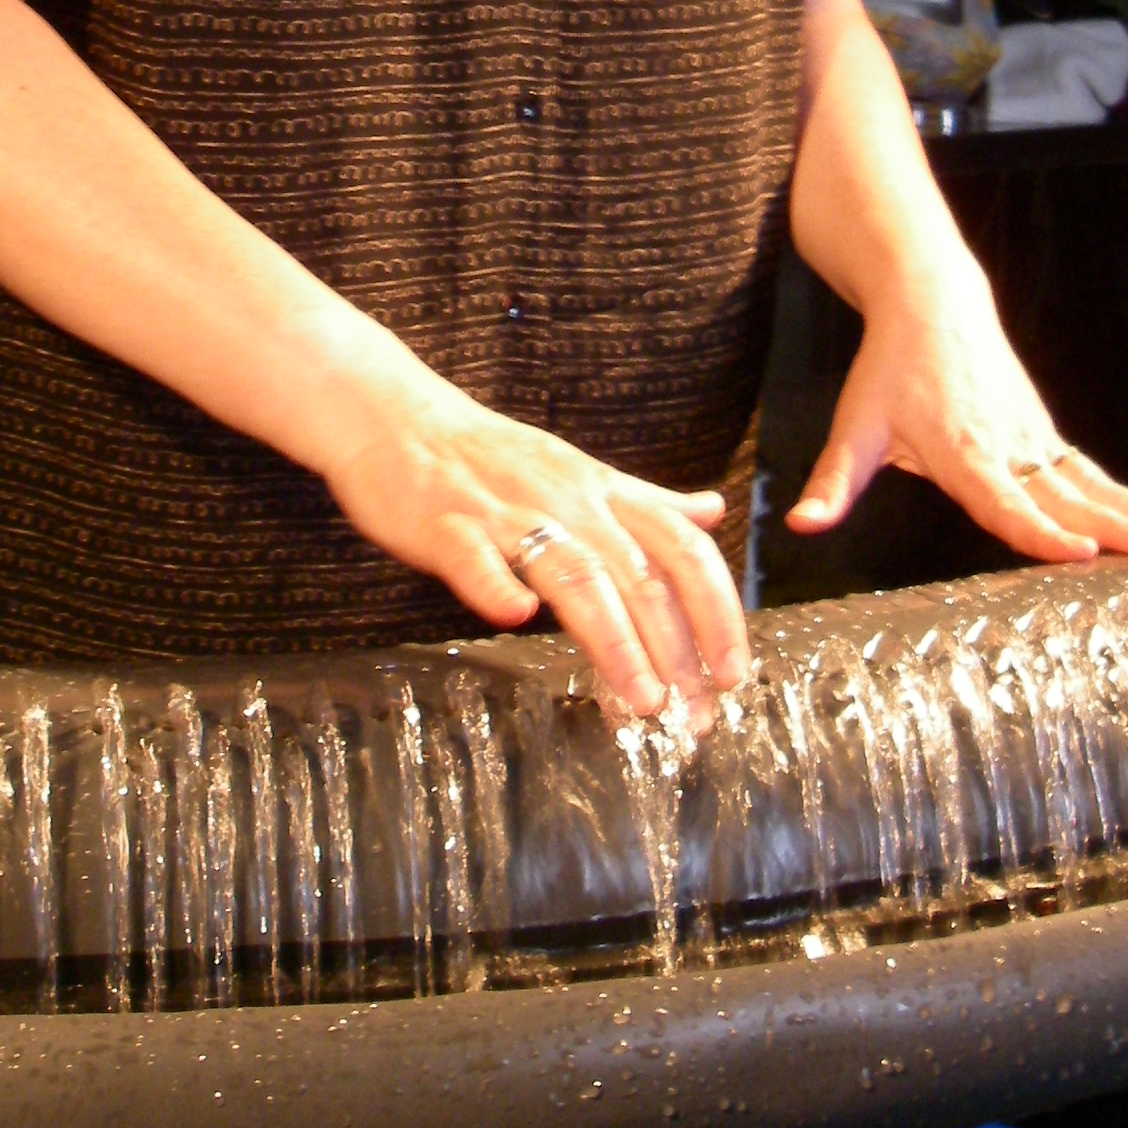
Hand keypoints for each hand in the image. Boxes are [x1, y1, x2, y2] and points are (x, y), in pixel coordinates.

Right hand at [320, 366, 750, 715]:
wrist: (394, 416)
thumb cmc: (487, 455)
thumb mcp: (579, 469)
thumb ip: (646, 500)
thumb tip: (711, 514)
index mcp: (600, 491)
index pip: (681, 548)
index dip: (716, 609)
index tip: (734, 670)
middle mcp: (566, 501)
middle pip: (638, 573)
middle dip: (676, 648)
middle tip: (694, 712)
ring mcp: (505, 512)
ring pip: (573, 573)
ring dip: (614, 639)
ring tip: (640, 699)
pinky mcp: (445, 523)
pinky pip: (474, 556)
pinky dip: (496, 586)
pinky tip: (516, 618)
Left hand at [784, 256, 1127, 564]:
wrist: (931, 301)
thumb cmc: (890, 369)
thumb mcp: (854, 427)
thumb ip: (833, 483)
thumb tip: (802, 526)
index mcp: (962, 452)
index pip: (1006, 502)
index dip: (1041, 531)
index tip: (1080, 553)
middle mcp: (1007, 448)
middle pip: (1066, 496)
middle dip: (1116, 528)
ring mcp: (1032, 439)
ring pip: (1089, 484)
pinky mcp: (1043, 432)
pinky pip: (1089, 472)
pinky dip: (1124, 497)